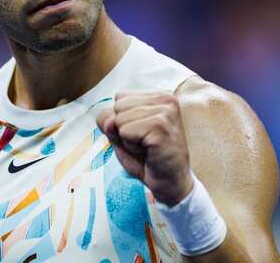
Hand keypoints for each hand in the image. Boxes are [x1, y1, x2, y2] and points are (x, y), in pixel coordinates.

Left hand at [96, 91, 193, 205]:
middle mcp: (165, 98)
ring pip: (119, 119)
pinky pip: (125, 132)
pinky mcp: (160, 126)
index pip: (119, 97)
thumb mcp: (121, 135)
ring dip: (128, 139)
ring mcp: (165, 112)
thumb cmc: (147, 158)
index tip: (141, 133)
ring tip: (147, 146)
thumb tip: (109, 120)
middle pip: (117, 106)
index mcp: (158, 96)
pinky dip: (131, 146)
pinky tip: (149, 151)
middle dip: (123, 129)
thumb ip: (109, 122)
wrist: (170, 183)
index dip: (122, 120)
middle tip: (144, 142)